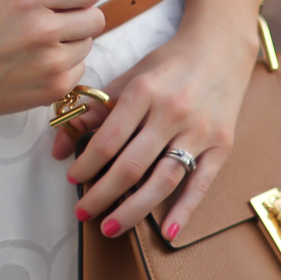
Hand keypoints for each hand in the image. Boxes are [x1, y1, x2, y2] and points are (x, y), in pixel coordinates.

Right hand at [0, 0, 104, 118]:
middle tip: (51, 19)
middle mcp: (43, 32)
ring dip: (71, 41)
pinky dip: (65, 65)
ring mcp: (50, 64)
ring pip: (89, 44)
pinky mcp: (54, 89)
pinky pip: (80, 69)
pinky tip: (37, 62)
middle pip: (97, 18)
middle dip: (78, 16)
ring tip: (39, 42)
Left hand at [54, 0, 265, 241]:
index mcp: (144, 91)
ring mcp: (200, 131)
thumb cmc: (170, 63)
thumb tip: (59, 146)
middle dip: (102, 194)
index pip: (108, 139)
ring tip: (110, 226)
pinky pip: (201, 184)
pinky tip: (167, 233)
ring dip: (133, 209)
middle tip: (83, 212)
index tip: (72, 179)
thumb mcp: (129, 77)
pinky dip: (184, 211)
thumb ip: (94, 110)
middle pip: (132, 165)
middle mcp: (173, 112)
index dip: (86, 164)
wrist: (222, 46)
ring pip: (163, 180)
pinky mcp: (222, 145)